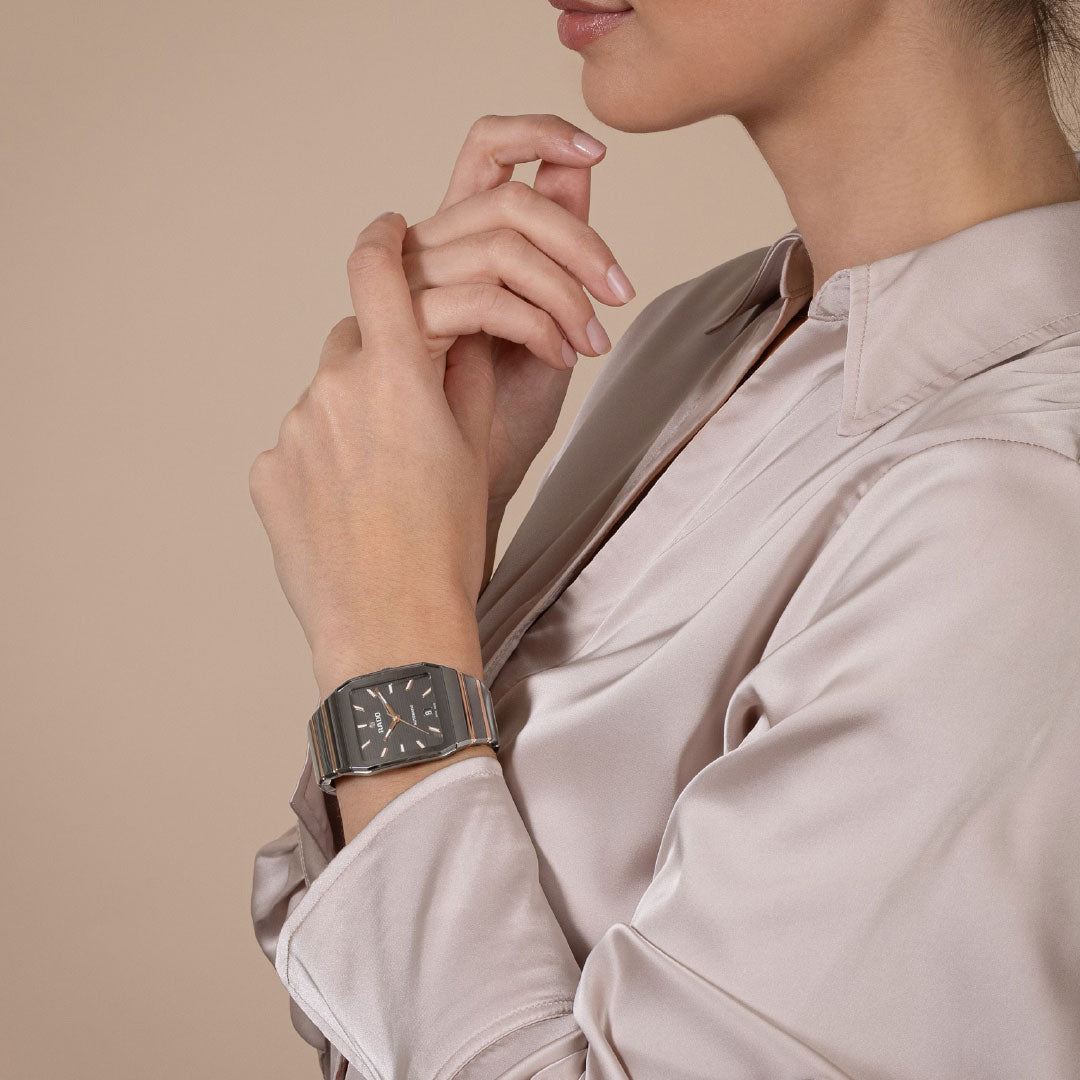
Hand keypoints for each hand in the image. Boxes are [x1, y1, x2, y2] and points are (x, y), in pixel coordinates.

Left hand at [248, 211, 489, 696]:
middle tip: (411, 412)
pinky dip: (325, 459)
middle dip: (381, 358)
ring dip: (354, 415)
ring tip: (387, 482)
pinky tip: (353, 507)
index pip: (376, 267)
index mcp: (395, 373)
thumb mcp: (475, 451)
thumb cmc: (445, 547)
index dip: (383, 237)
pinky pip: (300, 444)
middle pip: (354, 340)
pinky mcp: (269, 474)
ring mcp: (293, 431)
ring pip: (326, 397)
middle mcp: (332, 388)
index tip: (388, 228)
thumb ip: (462, 379)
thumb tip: (455, 340)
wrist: (393, 624)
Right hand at [401, 113, 635, 511]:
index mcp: (461, 239)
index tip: (596, 151)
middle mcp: (428, 252)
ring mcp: (411, 288)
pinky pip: (483, 298)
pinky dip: (537, 323)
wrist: (477, 483)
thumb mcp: (552, 317)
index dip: (536, 133)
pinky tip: (559, 358)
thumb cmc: (507, 412)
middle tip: (619, 291)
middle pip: (506, 198)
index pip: (485, 150)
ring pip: (499, 246)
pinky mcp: (406, 331)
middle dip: (579, 239)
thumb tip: (578, 166)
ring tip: (590, 342)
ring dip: (565, 292)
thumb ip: (559, 246)